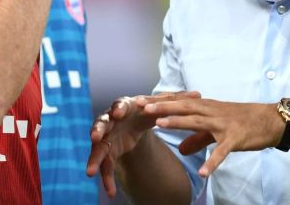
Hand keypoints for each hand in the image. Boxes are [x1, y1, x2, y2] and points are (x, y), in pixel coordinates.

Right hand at [86, 91, 200, 196]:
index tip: (120, 112)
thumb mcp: (157, 106)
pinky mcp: (106, 153)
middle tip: (96, 136)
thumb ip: (175, 101)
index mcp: (124, 106)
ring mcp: (105, 138)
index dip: (118, 108)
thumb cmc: (142, 110)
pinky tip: (111, 193)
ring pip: (97, 149)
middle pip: (101, 124)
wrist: (129, 121)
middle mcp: (110, 121)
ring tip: (90, 172)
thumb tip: (199, 95)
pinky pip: (105, 168)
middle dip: (98, 129)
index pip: (118, 105)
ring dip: (94, 159)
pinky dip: (107, 180)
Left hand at [146, 99, 283, 177]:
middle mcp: (212, 112)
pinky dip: (212, 162)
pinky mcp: (235, 138)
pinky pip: (221, 152)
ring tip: (159, 125)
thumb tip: (181, 150)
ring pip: (197, 122)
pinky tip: (202, 172)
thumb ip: (197, 138)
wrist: (270, 121)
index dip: (160, 102)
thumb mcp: (216, 129)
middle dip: (162, 106)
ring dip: (178, 122)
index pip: (179, 102)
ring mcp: (223, 125)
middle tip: (141, 106)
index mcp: (207, 107)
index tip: (140, 100)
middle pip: (184, 107)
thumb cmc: (243, 121)